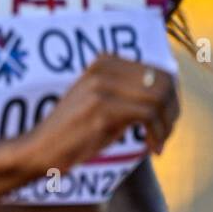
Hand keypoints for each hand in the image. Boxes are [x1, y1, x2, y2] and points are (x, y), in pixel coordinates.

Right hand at [19, 55, 178, 175]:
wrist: (41, 149)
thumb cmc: (74, 132)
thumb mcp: (101, 102)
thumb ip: (128, 92)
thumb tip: (170, 95)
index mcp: (103, 62)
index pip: (158, 72)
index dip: (171, 99)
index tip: (166, 121)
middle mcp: (103, 69)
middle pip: (163, 82)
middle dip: (172, 111)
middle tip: (165, 133)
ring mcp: (101, 87)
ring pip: (159, 97)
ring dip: (166, 125)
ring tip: (159, 142)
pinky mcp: (102, 109)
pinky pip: (148, 115)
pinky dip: (157, 134)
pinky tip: (152, 148)